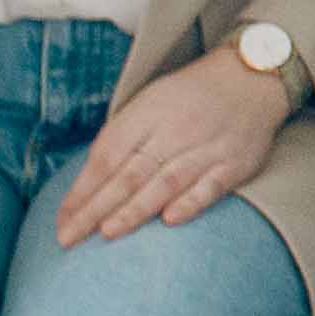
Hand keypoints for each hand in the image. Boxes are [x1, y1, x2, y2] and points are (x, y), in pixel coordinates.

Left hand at [55, 52, 289, 245]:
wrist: (252, 77)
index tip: (62, 220)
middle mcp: (174, 130)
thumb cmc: (190, 97)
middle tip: (69, 237)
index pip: (107, 155)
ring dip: (136, 209)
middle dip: (96, 208)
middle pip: (129, 174)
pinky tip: (169, 219)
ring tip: (108, 232)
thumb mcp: (149, 102)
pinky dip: (190, 202)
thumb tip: (87, 186)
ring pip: (165, 182)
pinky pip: (210, 186)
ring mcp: (206, 147)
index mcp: (147, 114)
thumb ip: (122, 139)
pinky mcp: (235, 163)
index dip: (82, 189)